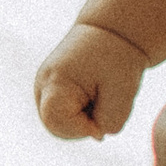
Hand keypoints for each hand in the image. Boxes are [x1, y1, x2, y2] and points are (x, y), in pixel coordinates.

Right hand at [36, 22, 145, 139]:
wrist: (112, 30)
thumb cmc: (118, 58)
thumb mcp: (123, 91)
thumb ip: (110, 121)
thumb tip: (97, 135)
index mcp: (56, 80)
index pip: (57, 122)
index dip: (81, 128)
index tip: (103, 114)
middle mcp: (42, 84)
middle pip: (56, 127)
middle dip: (83, 125)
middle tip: (106, 103)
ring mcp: (43, 87)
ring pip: (60, 124)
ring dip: (83, 120)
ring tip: (100, 96)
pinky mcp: (49, 90)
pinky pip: (63, 116)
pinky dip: (80, 113)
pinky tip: (93, 96)